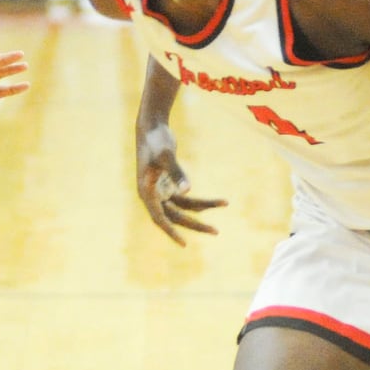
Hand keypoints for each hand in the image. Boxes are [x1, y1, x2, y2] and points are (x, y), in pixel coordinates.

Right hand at [136, 124, 224, 245]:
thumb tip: (188, 191)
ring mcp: (161, 190)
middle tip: (216, 231)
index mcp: (146, 192)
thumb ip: (176, 173)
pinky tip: (215, 202)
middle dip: (196, 224)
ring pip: (183, 207)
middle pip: (175, 216)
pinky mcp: (169, 184)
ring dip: (202, 209)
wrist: (152, 126)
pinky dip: (200, 199)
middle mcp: (152, 195)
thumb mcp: (166, 156)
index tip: (184, 244)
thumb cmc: (156, 140)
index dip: (171, 232)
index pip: (159, 219)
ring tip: (223, 206)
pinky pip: (186, 198)